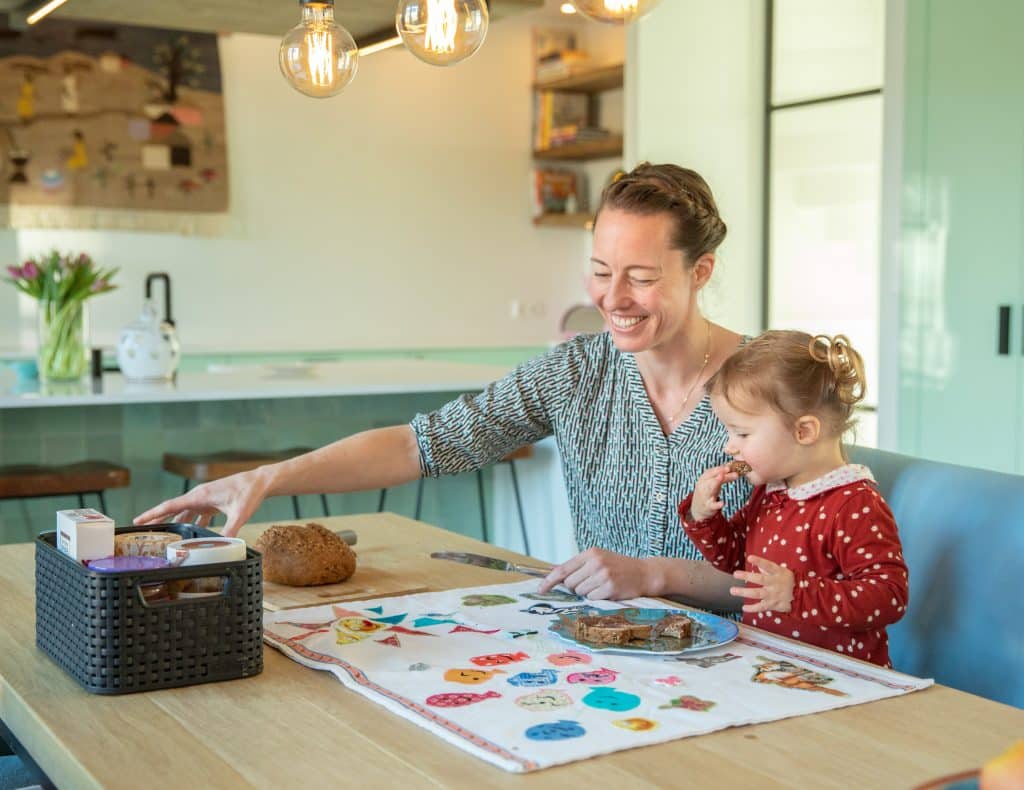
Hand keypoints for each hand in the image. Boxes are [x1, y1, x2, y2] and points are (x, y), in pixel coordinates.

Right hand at [133, 467, 270, 536]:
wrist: (259, 481)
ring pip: (185, 512)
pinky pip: (197, 513)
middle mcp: (199, 496)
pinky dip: (191, 522)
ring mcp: (205, 498)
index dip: (152, 514)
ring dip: (174, 522)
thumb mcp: (239, 514)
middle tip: (143, 530)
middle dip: (158, 519)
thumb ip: (229, 530)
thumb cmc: (248, 493)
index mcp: (199, 496)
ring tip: (164, 534)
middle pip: (173, 509)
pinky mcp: (213, 501)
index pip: (170, 506)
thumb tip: (223, 546)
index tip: (137, 520)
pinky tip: (191, 532)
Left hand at [537, 548, 653, 600]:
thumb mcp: (599, 559)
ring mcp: (603, 575)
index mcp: (590, 553)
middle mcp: (596, 562)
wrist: (645, 573)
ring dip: (587, 593)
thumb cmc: (618, 567)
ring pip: (580, 592)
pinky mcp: (610, 588)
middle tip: (590, 583)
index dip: (549, 581)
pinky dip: (597, 598)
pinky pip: (592, 599)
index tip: (540, 590)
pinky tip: (608, 591)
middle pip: (570, 583)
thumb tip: (554, 573)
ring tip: (601, 586)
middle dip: (576, 587)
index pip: (563, 569)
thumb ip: (579, 566)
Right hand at [689, 464, 737, 521]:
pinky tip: (722, 503)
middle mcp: (702, 486)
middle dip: (719, 473)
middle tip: (728, 469)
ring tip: (721, 478)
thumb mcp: (714, 483)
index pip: (711, 472)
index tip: (729, 466)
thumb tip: (732, 466)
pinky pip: (712, 505)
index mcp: (703, 479)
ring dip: (715, 483)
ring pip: (709, 489)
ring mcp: (704, 496)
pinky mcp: (708, 506)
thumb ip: (722, 475)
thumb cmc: (708, 493)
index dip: (719, 468)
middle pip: (712, 478)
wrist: (698, 508)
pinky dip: (717, 504)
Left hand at [730, 555, 793, 612]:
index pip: (768, 565)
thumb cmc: (789, 581)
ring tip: (733, 590)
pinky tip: (744, 607)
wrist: (802, 596)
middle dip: (747, 576)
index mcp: (778, 573)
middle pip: (760, 579)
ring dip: (744, 592)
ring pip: (758, 594)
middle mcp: (775, 583)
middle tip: (735, 574)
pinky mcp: (773, 604)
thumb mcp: (782, 571)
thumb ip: (768, 568)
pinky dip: (752, 608)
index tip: (749, 558)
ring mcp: (774, 595)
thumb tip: (758, 565)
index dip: (759, 561)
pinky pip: (761, 607)